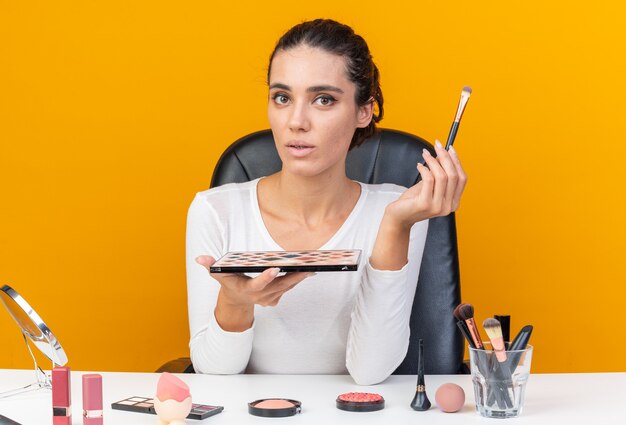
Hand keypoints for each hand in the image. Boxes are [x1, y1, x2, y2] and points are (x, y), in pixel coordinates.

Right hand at [196, 255, 312, 307]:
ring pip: (288, 286)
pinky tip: (308, 269)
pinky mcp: (277, 297)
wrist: (237, 301)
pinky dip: (298, 279)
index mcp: (248, 289)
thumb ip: (210, 266)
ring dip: (299, 277)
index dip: (266, 277)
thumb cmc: (229, 283)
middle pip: (280, 285)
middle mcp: (261, 296)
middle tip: (304, 265)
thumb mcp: (218, 275)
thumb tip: (199, 258)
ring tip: (310, 265)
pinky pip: (290, 287)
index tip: (274, 268)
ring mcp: (270, 298)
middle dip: (293, 276)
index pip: (258, 284)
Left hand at [385, 140, 466, 227]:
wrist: (399, 217)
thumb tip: (442, 155)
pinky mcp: (425, 204)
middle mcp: (449, 206)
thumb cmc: (413, 202)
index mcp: (453, 203)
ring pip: (442, 176)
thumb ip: (438, 173)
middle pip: (453, 175)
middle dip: (445, 156)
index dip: (457, 161)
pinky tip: (419, 166)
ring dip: (433, 161)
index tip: (450, 148)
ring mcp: (438, 207)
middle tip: (437, 145)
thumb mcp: (429, 185)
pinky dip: (425, 169)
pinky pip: (429, 180)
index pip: (462, 178)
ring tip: (425, 154)